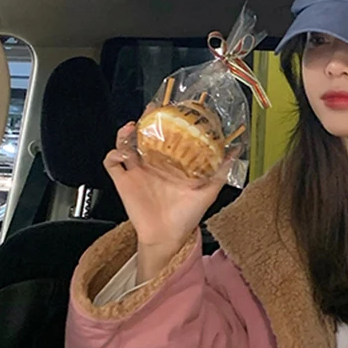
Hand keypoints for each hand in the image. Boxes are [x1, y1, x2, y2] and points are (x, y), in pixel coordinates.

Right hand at [104, 122, 224, 248]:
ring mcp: (137, 172)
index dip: (167, 123)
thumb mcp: (207, 193)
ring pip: (125, 143)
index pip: (166, 137)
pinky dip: (113, 154)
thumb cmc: (186, 217)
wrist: (167, 238)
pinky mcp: (124, 182)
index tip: (172, 110)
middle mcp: (153, 165)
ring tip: (134, 127)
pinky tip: (123, 151)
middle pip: (145, 135)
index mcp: (170, 165)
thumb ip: (220, 173)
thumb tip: (235, 153)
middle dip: (146, 120)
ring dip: (126, 133)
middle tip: (152, 110)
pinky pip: (112, 163)